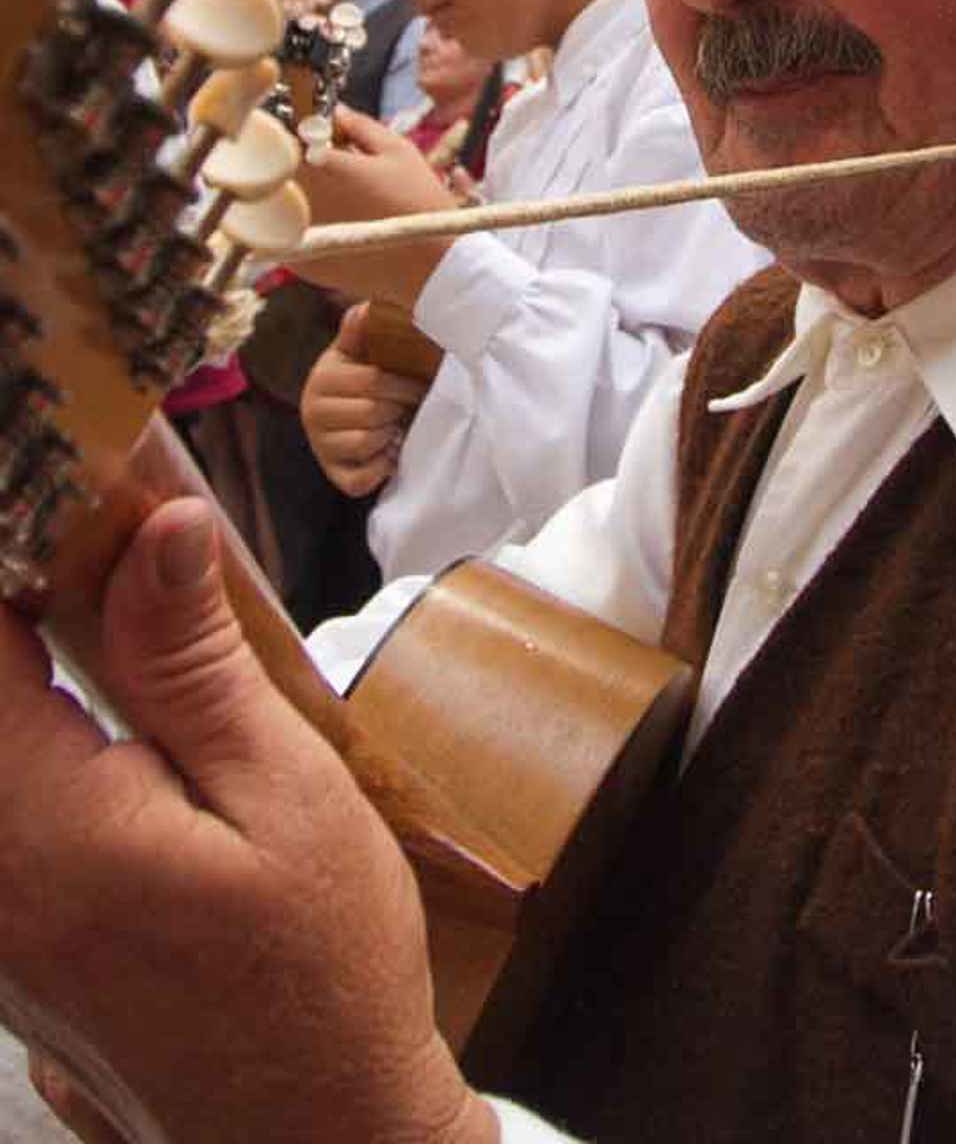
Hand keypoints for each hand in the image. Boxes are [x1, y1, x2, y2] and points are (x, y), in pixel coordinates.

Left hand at [0, 498, 494, 1143]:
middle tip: (89, 528)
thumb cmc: (320, 970)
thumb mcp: (281, 795)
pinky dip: (18, 716)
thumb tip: (156, 523)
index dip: (11, 542)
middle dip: (17, 593)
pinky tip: (79, 680)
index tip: (67, 482)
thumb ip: (192, 660)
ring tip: (95, 589)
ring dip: (17, 654)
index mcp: (36, 829)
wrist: (312, 1136)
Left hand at [297, 107, 457, 307]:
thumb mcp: (398, 152)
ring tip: (339, 203)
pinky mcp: (301, 263)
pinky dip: (304, 230)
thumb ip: (361, 127)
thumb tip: (337, 113)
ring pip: (280, 207)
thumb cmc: (419, 202)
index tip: (320, 139)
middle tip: (330, 172)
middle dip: (299, 168)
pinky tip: (337, 229)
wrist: (432, 266)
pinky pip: (288, 238)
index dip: (303, 136)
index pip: (286, 137)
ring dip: (298, 199)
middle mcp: (300, 198)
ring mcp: (297, 233)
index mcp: (319, 163)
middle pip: (278, 174)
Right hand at [302, 304, 427, 495]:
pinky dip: (380, 470)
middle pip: (372, 412)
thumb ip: (359, 331)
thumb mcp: (357, 352)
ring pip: (366, 442)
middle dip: (399, 410)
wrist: (345, 417)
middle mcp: (313, 413)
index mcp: (322, 378)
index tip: (421, 386)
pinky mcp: (334, 476)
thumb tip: (365, 308)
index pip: (372, 381)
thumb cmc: (360, 379)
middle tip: (412, 408)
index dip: (404, 385)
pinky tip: (389, 454)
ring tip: (398, 427)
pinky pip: (359, 480)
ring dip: (390, 436)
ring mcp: (321, 447)